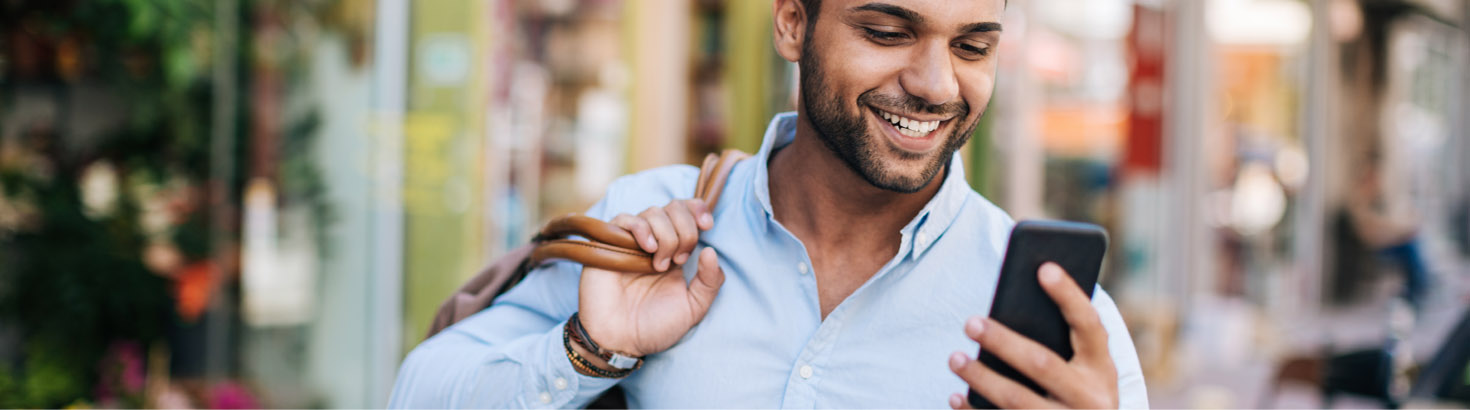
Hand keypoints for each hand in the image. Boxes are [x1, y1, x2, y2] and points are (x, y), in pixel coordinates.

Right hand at [578, 199, 724, 357]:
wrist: (621, 341)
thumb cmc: (655, 327)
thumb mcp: (693, 308)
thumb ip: (710, 282)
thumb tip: (711, 250)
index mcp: (676, 251)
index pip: (688, 213)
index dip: (699, 210)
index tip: (707, 225)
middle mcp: (655, 242)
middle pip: (674, 207)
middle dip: (685, 229)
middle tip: (679, 259)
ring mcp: (632, 242)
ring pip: (653, 212)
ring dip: (666, 234)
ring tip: (660, 265)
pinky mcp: (609, 245)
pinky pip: (624, 219)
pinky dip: (641, 228)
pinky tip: (648, 249)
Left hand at [947, 263, 1117, 408]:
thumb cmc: (1077, 393)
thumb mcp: (1085, 371)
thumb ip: (1061, 340)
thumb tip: (1014, 300)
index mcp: (1102, 369)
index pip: (1089, 325)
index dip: (1069, 296)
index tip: (1044, 267)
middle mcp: (1091, 399)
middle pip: (1042, 364)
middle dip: (1003, 342)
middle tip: (970, 323)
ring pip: (1018, 400)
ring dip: (981, 377)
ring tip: (954, 358)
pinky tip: (955, 396)